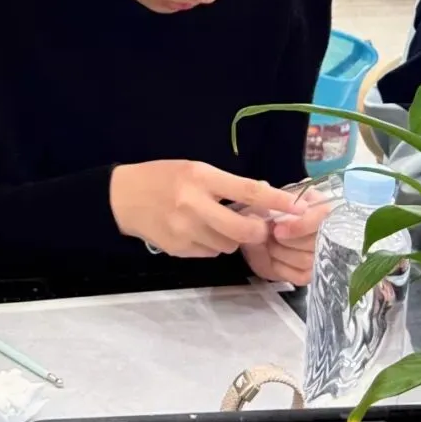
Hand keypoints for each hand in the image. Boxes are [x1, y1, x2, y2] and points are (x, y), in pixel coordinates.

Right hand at [110, 161, 303, 258]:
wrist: (122, 197)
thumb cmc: (161, 177)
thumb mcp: (192, 169)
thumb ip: (225, 183)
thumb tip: (262, 193)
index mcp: (200, 177)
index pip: (248, 191)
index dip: (276, 200)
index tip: (297, 207)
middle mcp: (194, 205)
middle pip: (242, 229)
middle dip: (256, 230)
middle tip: (258, 226)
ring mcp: (186, 231)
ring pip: (228, 244)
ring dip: (231, 236)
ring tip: (215, 222)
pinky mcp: (179, 249)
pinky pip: (210, 252)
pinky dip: (211, 244)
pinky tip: (198, 231)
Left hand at [241, 189, 332, 285]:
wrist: (259, 233)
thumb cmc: (267, 211)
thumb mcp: (268, 197)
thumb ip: (268, 192)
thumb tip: (265, 188)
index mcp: (321, 206)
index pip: (324, 217)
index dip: (301, 225)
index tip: (278, 229)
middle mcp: (328, 231)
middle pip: (316, 243)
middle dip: (287, 241)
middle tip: (270, 235)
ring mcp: (322, 255)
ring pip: (307, 260)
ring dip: (281, 253)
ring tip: (269, 244)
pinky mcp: (312, 273)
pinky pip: (301, 276)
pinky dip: (282, 268)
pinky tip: (273, 258)